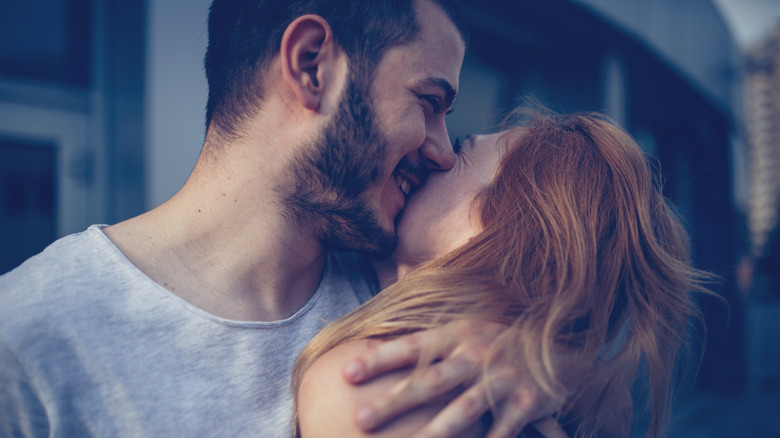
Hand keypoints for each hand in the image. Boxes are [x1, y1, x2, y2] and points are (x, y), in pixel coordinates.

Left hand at [341, 320, 561, 437]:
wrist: (557, 349)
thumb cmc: (497, 342)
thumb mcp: (464, 330)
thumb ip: (429, 341)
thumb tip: (380, 338)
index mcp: (457, 334)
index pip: (410, 346)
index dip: (378, 359)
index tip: (346, 373)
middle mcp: (476, 354)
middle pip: (429, 381)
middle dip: (393, 402)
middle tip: (361, 419)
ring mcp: (502, 377)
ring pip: (465, 408)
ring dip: (437, 431)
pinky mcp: (528, 400)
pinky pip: (504, 428)